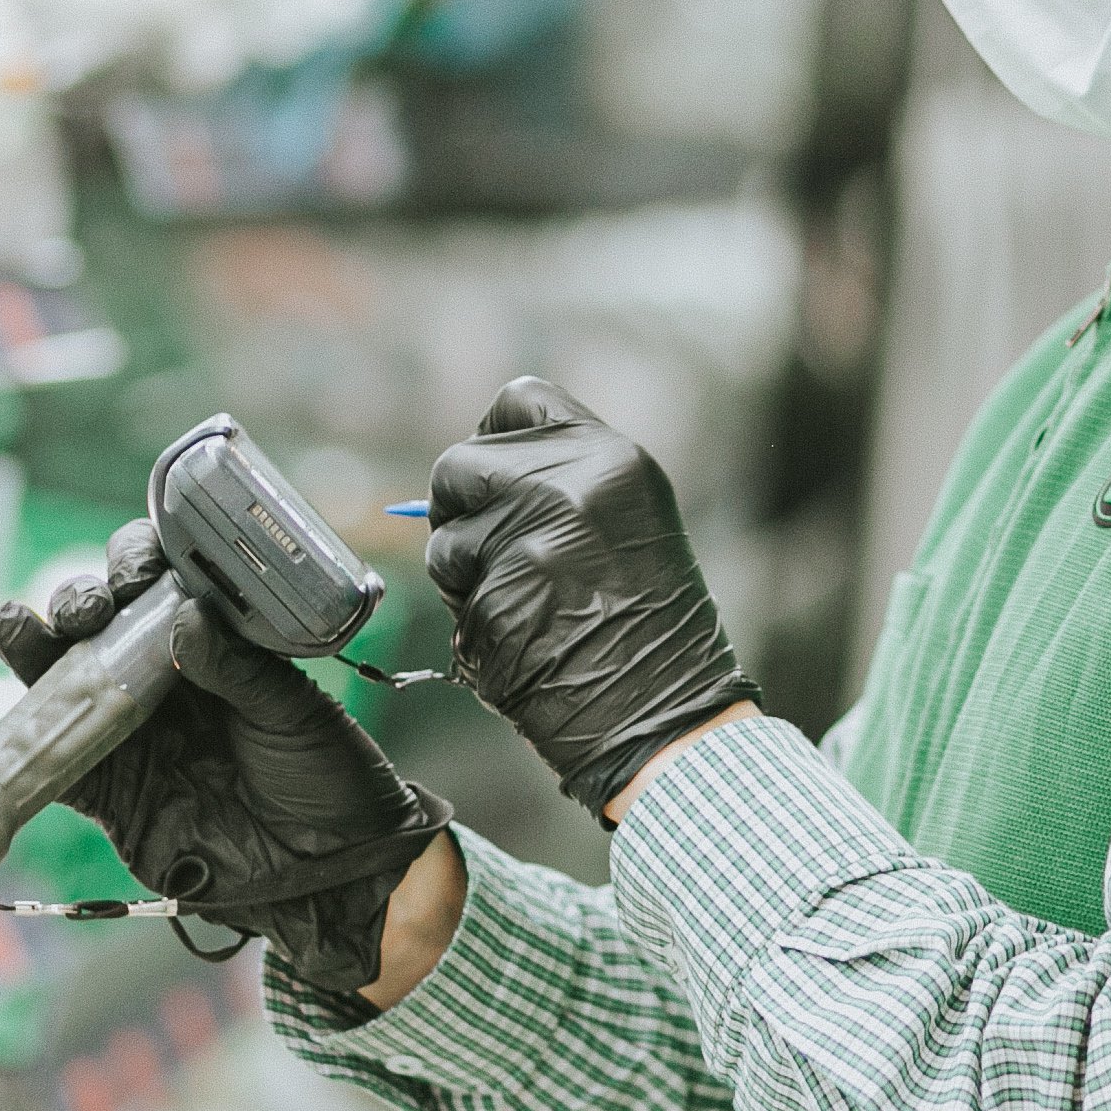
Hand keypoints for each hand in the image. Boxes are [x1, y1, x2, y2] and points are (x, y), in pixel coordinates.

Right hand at [0, 520, 452, 993]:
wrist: (331, 872)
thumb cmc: (327, 776)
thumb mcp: (293, 711)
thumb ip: (237, 667)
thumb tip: (182, 618)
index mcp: (210, 642)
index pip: (158, 583)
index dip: (134, 562)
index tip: (133, 570)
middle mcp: (160, 679)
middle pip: (98, 623)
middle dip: (77, 602)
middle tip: (81, 611)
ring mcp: (129, 735)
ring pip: (61, 683)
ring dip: (28, 652)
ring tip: (12, 629)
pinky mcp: (109, 794)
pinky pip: (47, 766)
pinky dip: (0, 747)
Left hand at [423, 376, 759, 819]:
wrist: (667, 712)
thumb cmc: (647, 623)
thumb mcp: (626, 521)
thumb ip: (562, 480)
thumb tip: (478, 472)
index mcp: (612, 458)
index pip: (518, 399)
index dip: (492, 436)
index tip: (493, 476)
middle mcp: (569, 484)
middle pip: (460, 460)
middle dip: (461, 506)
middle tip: (497, 551)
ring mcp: (530, 537)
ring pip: (443, 530)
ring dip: (460, 566)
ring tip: (521, 598)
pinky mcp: (497, 592)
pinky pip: (448, 584)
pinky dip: (468, 610)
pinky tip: (516, 631)